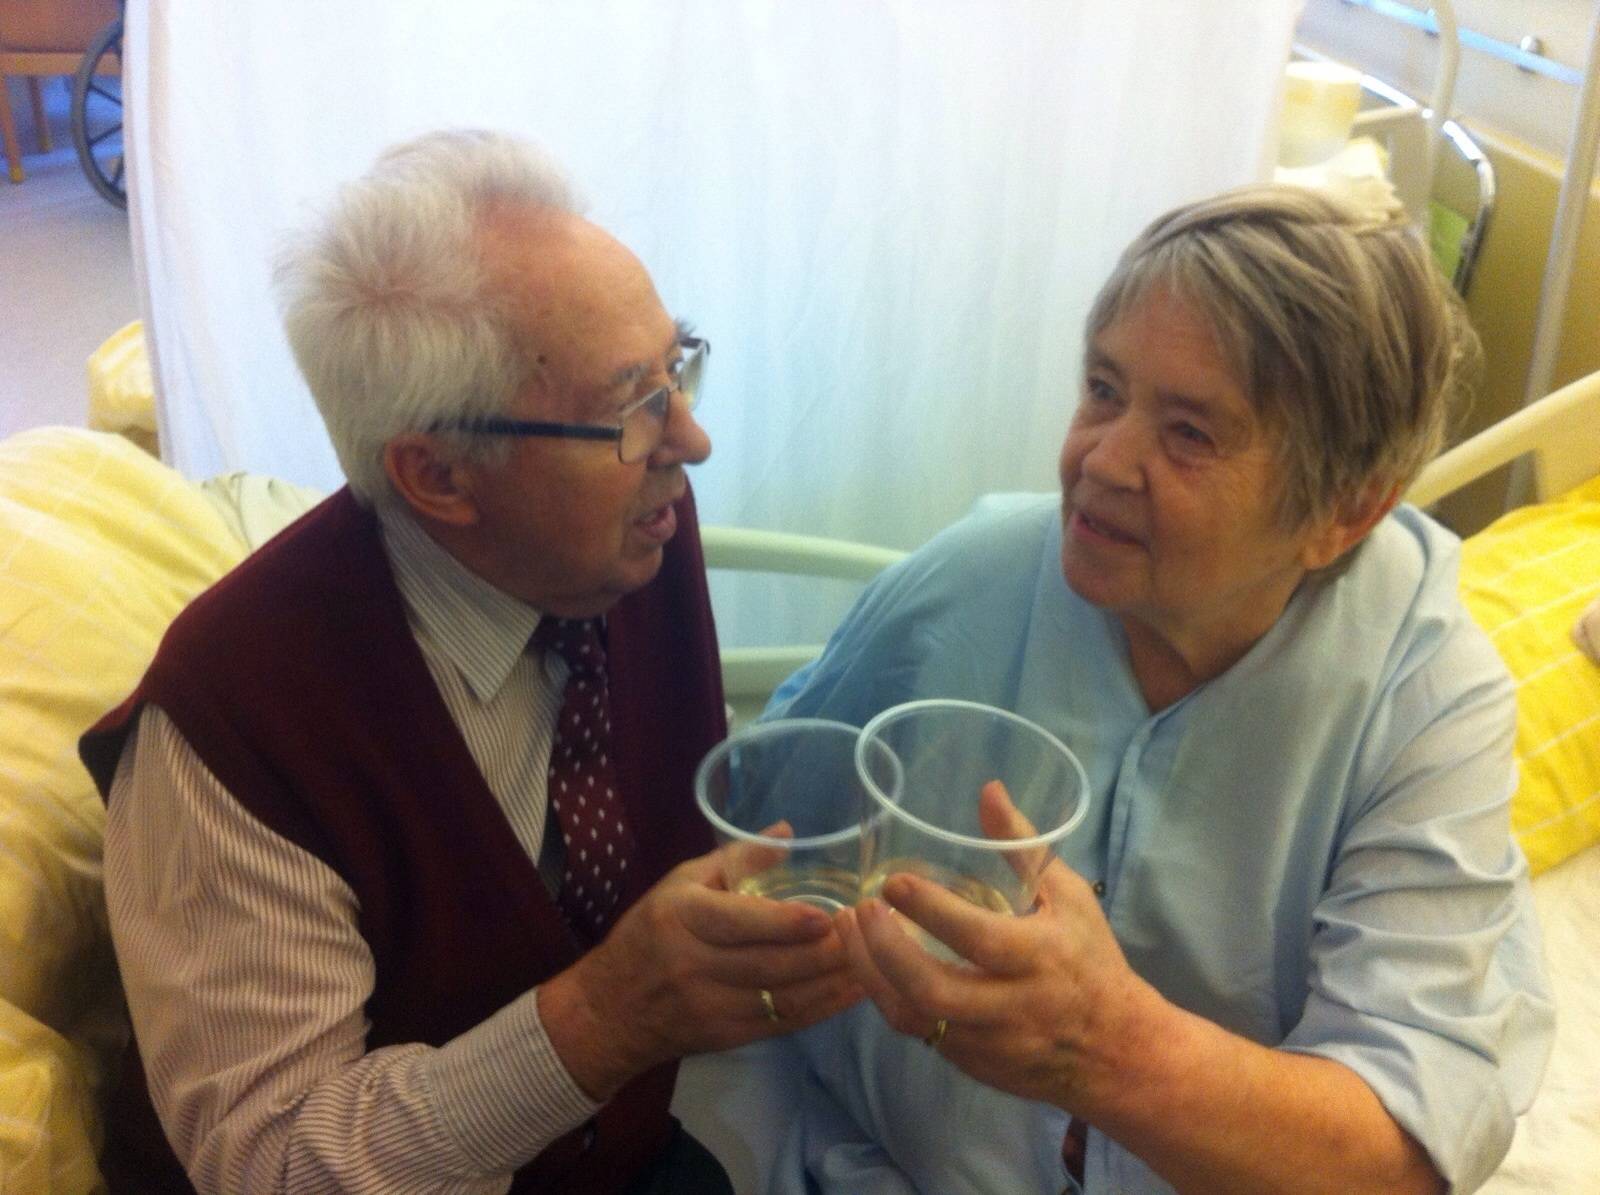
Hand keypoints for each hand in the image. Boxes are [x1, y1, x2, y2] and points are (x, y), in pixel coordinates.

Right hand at [541, 836, 864, 1099]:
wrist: (610, 1011)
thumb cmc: (649, 932)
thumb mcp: (680, 883)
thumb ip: (737, 858)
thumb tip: (789, 833)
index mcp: (682, 917)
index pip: (737, 921)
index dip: (783, 922)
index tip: (826, 914)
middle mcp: (695, 965)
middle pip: (770, 963)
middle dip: (824, 952)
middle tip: (869, 931)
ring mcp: (712, 1007)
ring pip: (783, 997)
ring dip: (832, 981)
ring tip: (874, 958)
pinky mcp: (729, 1037)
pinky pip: (783, 1022)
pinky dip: (822, 1008)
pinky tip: (852, 991)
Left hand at [835, 782, 1162, 1112]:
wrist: (1114, 1053)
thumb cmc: (1090, 960)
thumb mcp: (1068, 897)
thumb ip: (1023, 846)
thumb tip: (989, 790)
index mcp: (1039, 957)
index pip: (978, 937)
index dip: (931, 909)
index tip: (893, 881)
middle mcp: (1010, 1005)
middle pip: (932, 989)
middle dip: (885, 950)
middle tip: (858, 909)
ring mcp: (985, 1041)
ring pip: (913, 1017)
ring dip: (870, 974)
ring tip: (846, 931)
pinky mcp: (968, 1062)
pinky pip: (915, 1033)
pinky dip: (886, 996)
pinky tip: (867, 963)